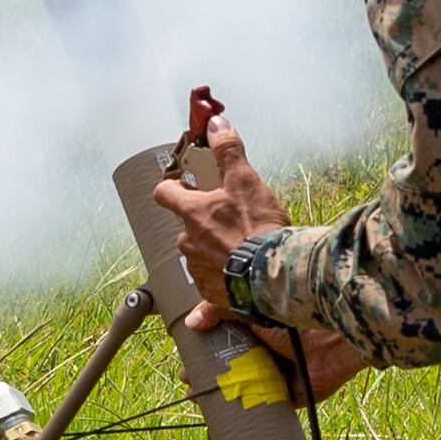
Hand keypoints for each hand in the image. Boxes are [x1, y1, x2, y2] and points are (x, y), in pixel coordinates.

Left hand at [151, 116, 291, 318]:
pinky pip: (206, 302)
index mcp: (191, 214)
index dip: (172, 186)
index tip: (184, 184)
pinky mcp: (213, 298)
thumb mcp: (245, 180)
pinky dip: (205, 308)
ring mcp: (198, 272)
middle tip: (232, 220)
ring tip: (242, 253)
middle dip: (205, 223)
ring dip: (214, 254)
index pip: (164, 193)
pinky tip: (202, 317)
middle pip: (187, 227)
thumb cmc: (259, 227)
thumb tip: (215, 122)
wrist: (276, 276)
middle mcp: (187, 243)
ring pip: (200, 257)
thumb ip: (228, 150)